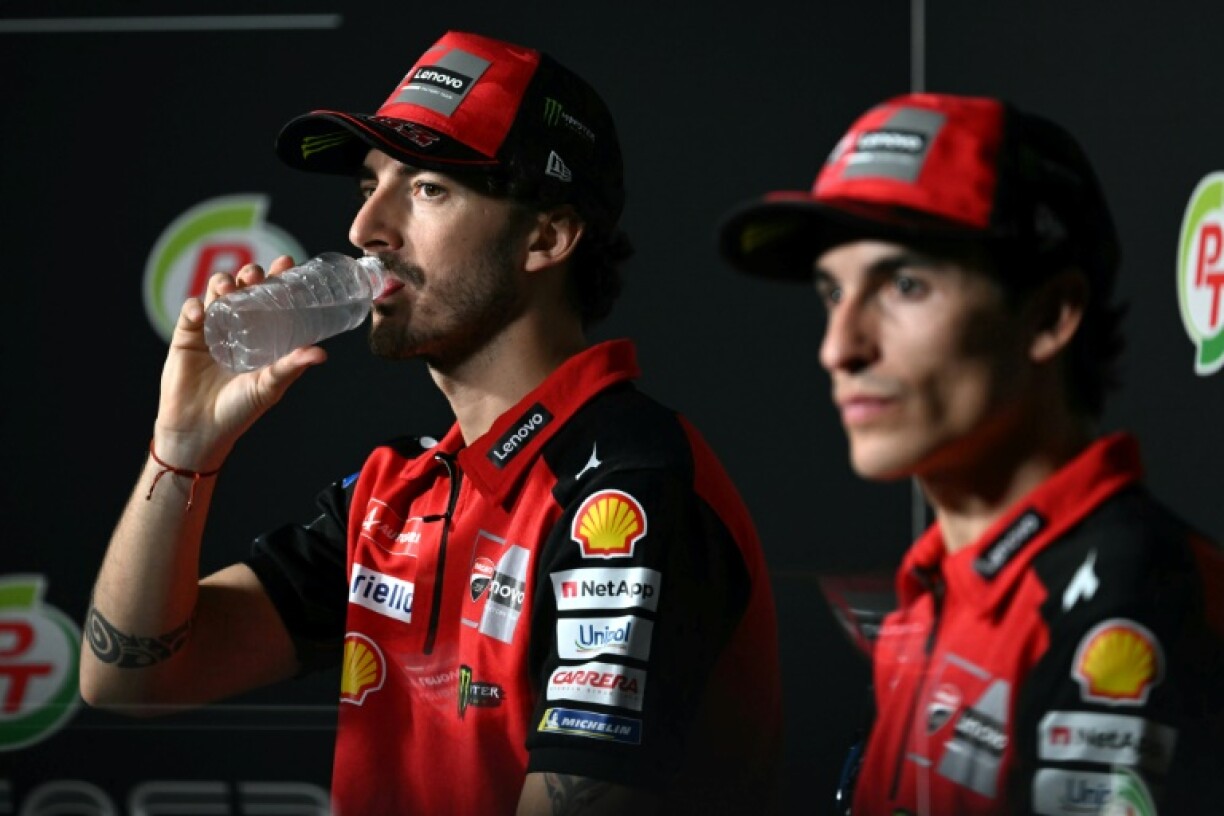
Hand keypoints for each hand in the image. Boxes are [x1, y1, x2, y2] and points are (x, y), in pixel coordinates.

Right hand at [151, 255, 327, 470]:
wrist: (200, 430)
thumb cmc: (240, 410)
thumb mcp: (270, 386)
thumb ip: (292, 366)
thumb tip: (321, 353)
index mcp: (262, 334)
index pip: (272, 298)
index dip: (278, 278)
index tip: (286, 263)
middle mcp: (238, 327)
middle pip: (244, 289)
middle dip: (250, 275)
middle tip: (255, 276)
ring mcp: (211, 329)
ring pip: (216, 293)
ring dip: (222, 284)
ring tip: (229, 289)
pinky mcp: (186, 337)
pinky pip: (190, 312)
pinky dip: (195, 307)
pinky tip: (201, 313)